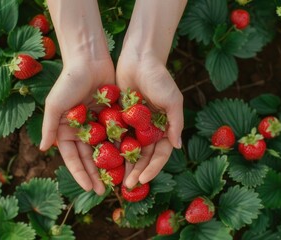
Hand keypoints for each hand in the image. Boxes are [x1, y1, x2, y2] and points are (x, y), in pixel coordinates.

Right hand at [40, 58, 114, 194]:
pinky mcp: (112, 116)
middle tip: (105, 190)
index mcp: (66, 130)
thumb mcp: (55, 105)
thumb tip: (42, 149)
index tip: (89, 188)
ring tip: (119, 180)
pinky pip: (118, 135)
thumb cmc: (68, 81)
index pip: (73, 158)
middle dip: (97, 174)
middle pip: (90, 157)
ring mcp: (98, 124)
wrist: (89, 59)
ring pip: (105, 149)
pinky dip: (122, 147)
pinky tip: (130, 160)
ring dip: (111, 164)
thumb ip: (49, 127)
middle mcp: (82, 130)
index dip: (80, 173)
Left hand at [116, 52, 183, 188]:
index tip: (142, 179)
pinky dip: (111, 148)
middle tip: (127, 185)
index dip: (153, 168)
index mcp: (164, 128)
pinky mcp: (120, 117)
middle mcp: (149, 129)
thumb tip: (177, 146)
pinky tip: (103, 160)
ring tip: (115, 177)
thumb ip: (175, 123)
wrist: (139, 58)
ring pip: (129, 150)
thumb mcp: (172, 100)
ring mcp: (134, 124)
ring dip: (123, 164)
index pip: (160, 154)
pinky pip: (115, 136)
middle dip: (137, 171)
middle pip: (143, 156)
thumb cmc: (159, 78)